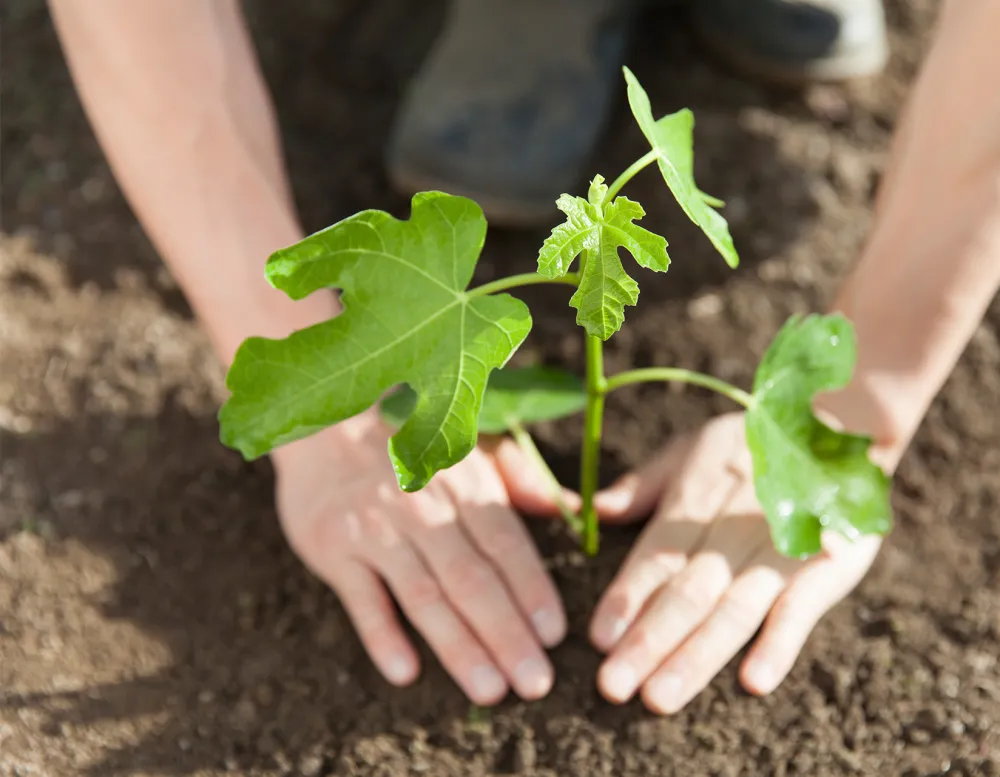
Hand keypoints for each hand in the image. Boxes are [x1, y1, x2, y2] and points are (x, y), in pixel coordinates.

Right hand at [271, 409, 572, 704]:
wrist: (326, 428)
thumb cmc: (412, 450)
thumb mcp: (470, 452)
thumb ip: (520, 481)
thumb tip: (573, 509)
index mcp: (465, 485)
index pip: (505, 544)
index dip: (532, 589)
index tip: (555, 636)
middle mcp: (423, 508)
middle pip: (471, 579)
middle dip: (507, 634)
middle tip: (535, 684)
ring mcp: (377, 529)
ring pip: (424, 594)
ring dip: (458, 645)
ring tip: (489, 690)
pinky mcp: (334, 547)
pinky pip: (361, 597)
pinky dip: (382, 635)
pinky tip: (405, 672)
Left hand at [589, 412, 887, 713]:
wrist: (842, 425)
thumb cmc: (751, 444)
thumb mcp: (691, 448)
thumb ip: (643, 485)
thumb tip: (593, 511)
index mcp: (695, 499)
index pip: (656, 555)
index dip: (627, 596)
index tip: (598, 638)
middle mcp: (733, 529)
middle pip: (687, 592)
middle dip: (648, 641)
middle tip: (613, 686)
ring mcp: (781, 551)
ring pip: (733, 610)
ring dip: (697, 656)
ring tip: (661, 696)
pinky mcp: (827, 567)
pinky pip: (801, 609)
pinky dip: (780, 644)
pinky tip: (755, 681)